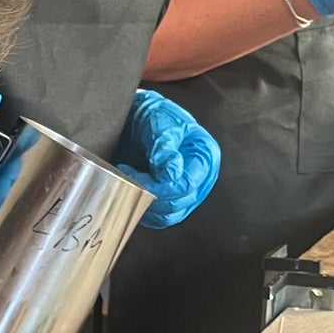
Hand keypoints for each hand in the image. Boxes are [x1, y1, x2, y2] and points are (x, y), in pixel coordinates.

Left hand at [112, 90, 221, 228]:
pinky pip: (159, 218)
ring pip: (168, 215)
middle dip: (150, 194)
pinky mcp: (169, 198)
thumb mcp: (162, 123)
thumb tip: (171, 173)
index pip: (187, 185)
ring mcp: (184, 190)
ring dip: (145, 204)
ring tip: (128, 181)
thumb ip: (166, 147)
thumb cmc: (155, 115)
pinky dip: (142, 210)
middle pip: (178, 203)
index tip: (136, 176)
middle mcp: (199, 177)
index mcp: (205, 156)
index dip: (160, 187)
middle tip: (128, 177)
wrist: (137, 116)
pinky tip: (130, 193)